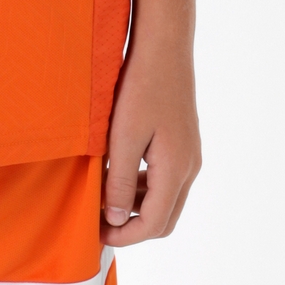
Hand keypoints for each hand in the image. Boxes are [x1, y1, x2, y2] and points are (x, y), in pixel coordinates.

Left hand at [100, 46, 201, 245]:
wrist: (164, 48)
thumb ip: (118, 180)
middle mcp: (189, 167)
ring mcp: (189, 156)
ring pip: (165, 200)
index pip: (154, 224)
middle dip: (131, 228)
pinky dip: (143, 188)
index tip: (96, 234)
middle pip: (164, 219)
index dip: (124, 236)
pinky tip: (117, 174)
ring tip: (102, 197)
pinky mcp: (183, 144)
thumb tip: (114, 220)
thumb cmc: (142, 87)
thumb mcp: (122, 136)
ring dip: (135, 207)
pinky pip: (165, 180)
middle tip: (98, 223)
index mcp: (176, 169)